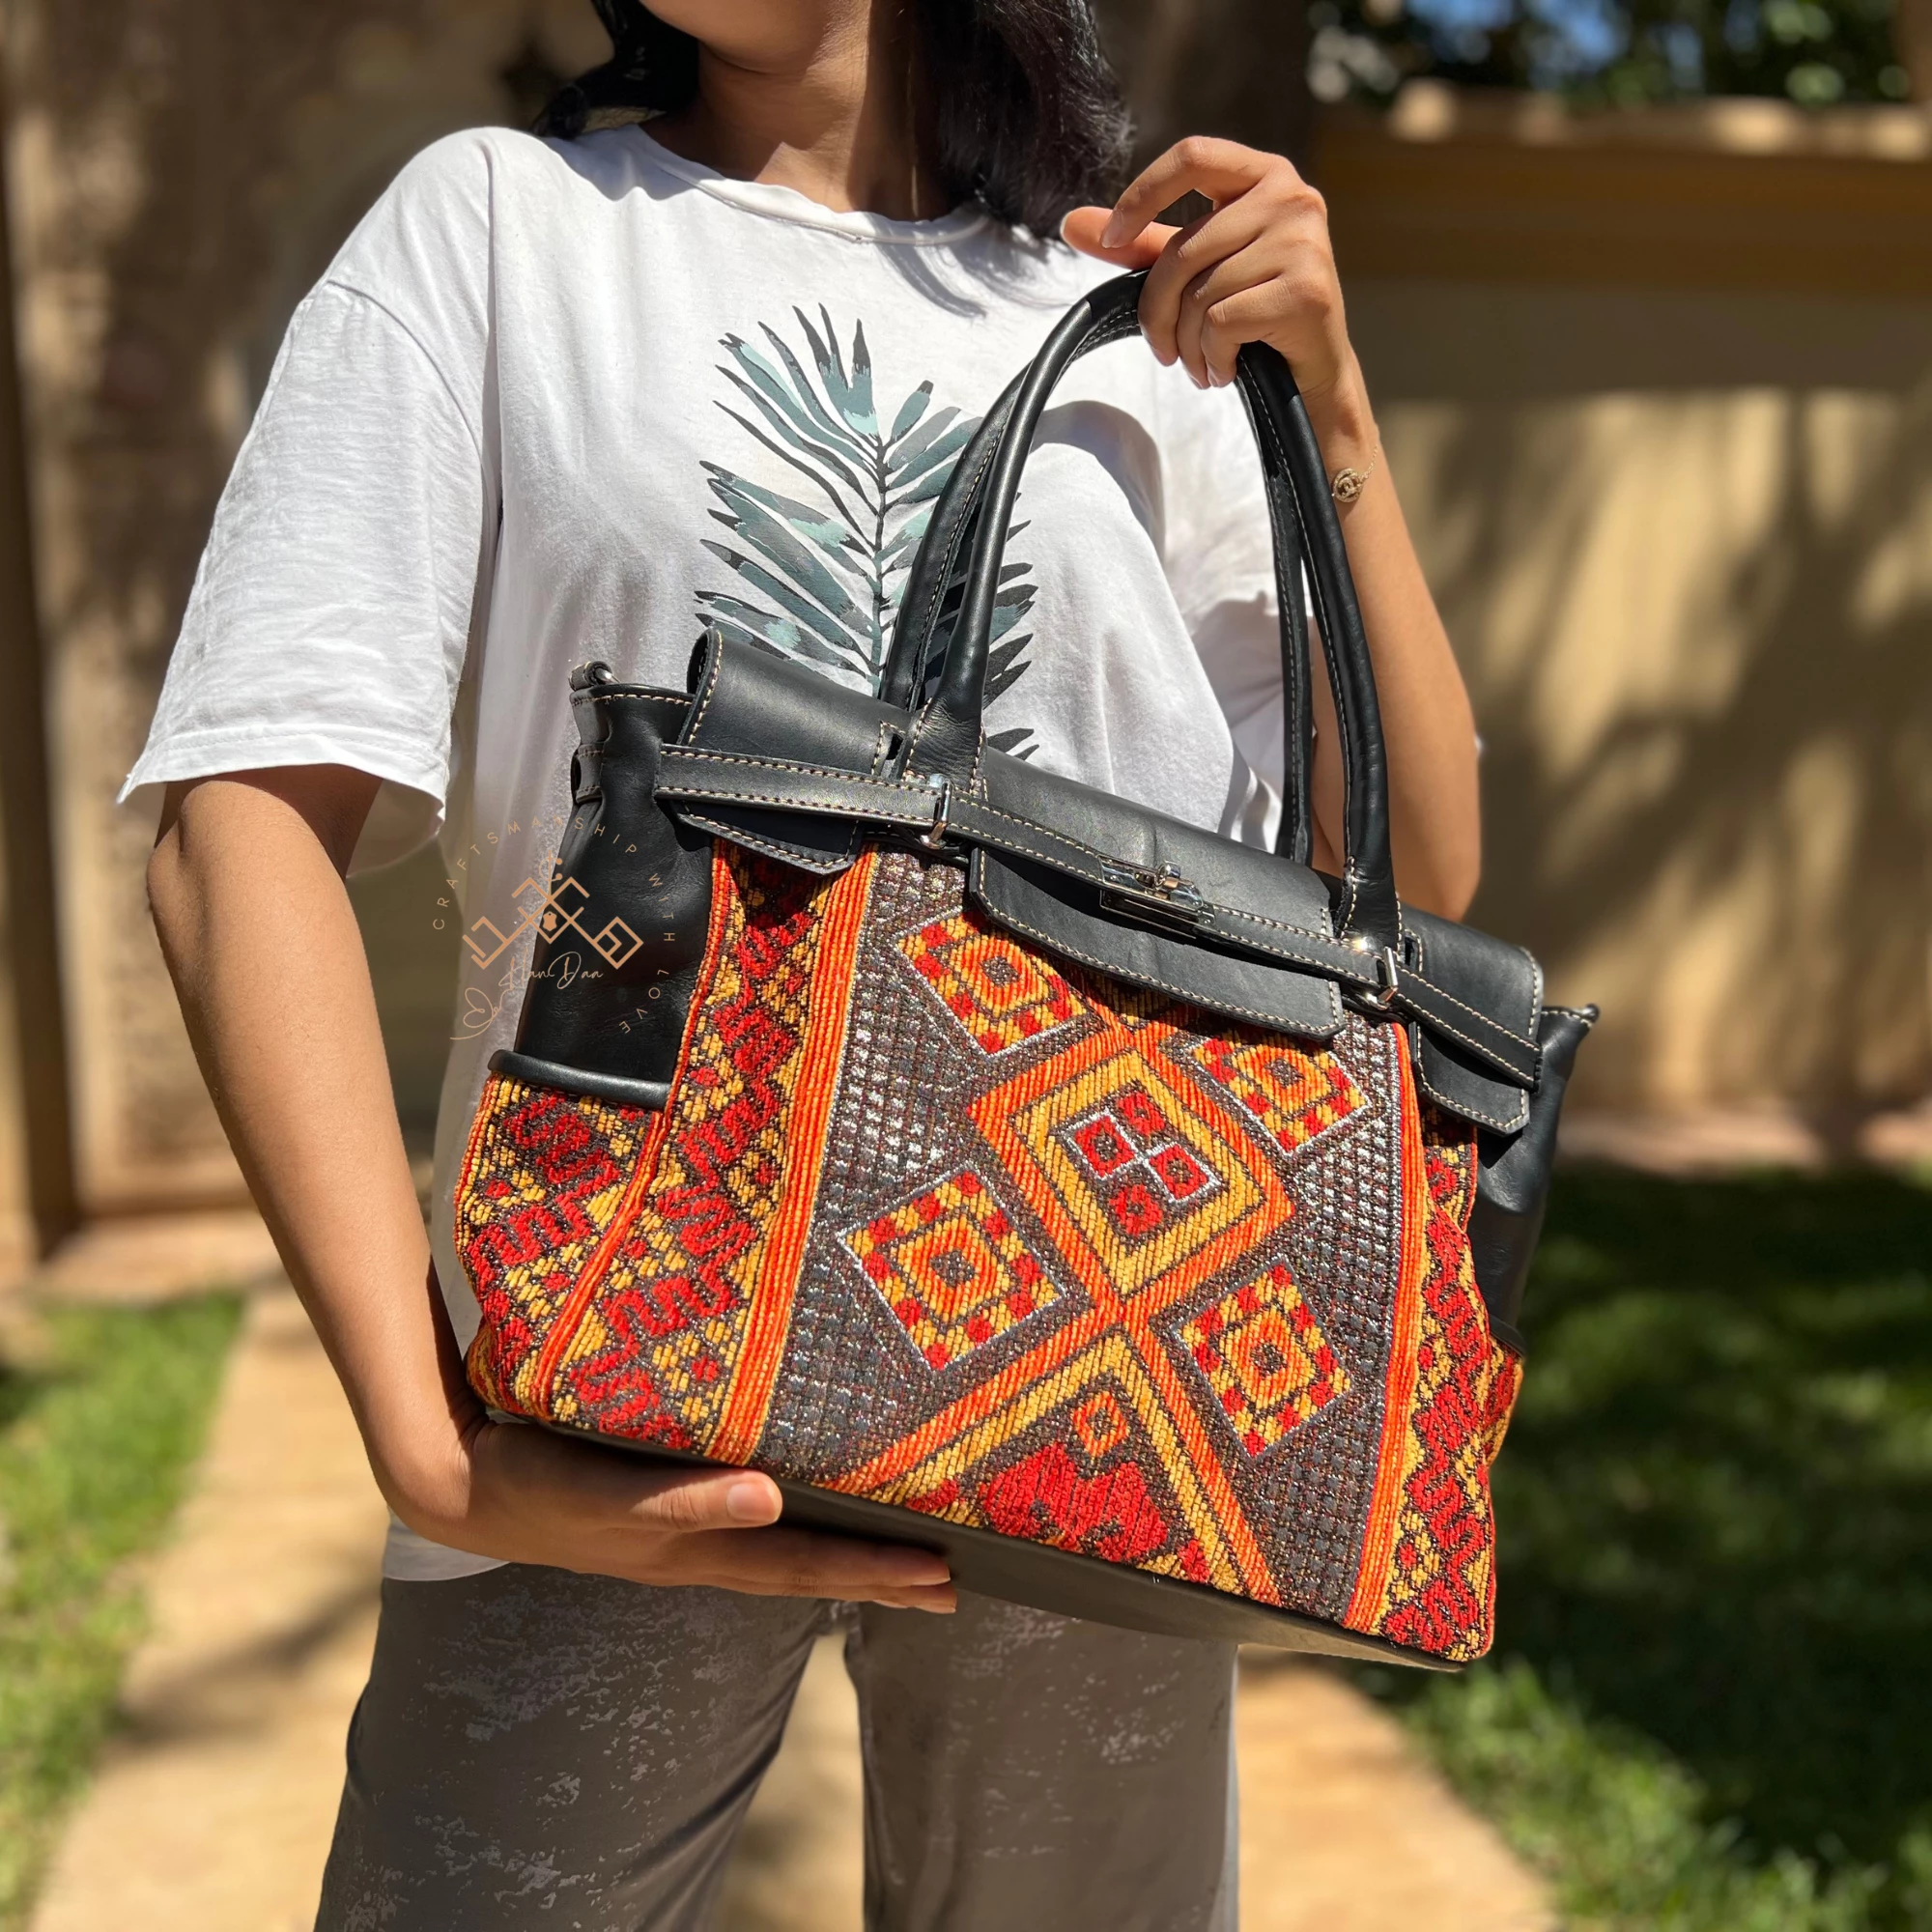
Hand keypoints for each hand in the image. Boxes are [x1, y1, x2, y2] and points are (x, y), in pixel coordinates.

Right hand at [392, 1408, 957, 1611]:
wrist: (461, 1485)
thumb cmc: (537, 1481)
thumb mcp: (607, 1494)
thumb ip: (684, 1498)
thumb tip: (772, 1497)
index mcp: (697, 1548)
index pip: (807, 1565)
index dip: (875, 1570)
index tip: (945, 1572)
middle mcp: (697, 1549)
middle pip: (806, 1571)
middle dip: (878, 1578)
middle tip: (951, 1582)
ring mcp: (677, 1537)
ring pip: (780, 1553)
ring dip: (842, 1559)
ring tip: (898, 1562)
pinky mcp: (657, 1511)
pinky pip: (745, 1526)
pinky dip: (789, 1527)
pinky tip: (797, 1512)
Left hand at [1063, 137, 1367, 439]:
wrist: (1312, 376)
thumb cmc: (1254, 314)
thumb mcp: (1198, 270)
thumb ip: (1142, 244)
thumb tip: (1072, 223)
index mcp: (1264, 175)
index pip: (1191, 156)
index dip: (1143, 194)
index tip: (1111, 237)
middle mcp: (1291, 197)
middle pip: (1184, 248)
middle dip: (1158, 312)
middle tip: (1162, 350)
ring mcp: (1303, 241)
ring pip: (1201, 293)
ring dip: (1187, 345)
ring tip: (1200, 364)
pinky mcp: (1306, 290)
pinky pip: (1223, 322)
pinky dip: (1213, 357)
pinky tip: (1225, 369)